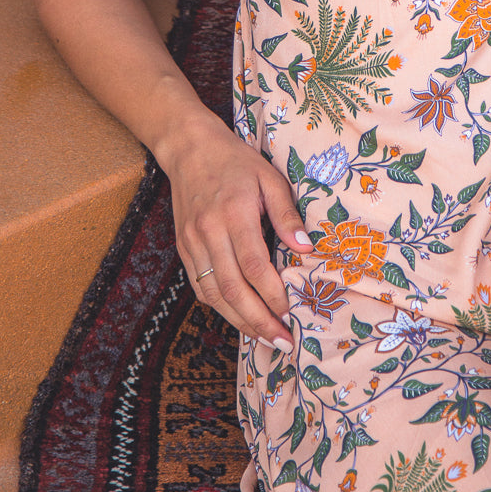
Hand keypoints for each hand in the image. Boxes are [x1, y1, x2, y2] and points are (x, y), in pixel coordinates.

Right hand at [164, 114, 313, 349]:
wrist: (189, 148)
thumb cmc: (237, 161)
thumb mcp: (270, 178)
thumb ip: (287, 214)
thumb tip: (306, 249)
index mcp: (234, 214)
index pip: (254, 265)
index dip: (272, 295)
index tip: (291, 314)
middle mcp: (208, 232)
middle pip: (232, 288)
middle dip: (258, 321)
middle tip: (282, 343)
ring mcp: (192, 243)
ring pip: (212, 294)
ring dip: (239, 322)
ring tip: (265, 339)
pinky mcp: (184, 248)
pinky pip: (199, 287)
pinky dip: (220, 307)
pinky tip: (240, 318)